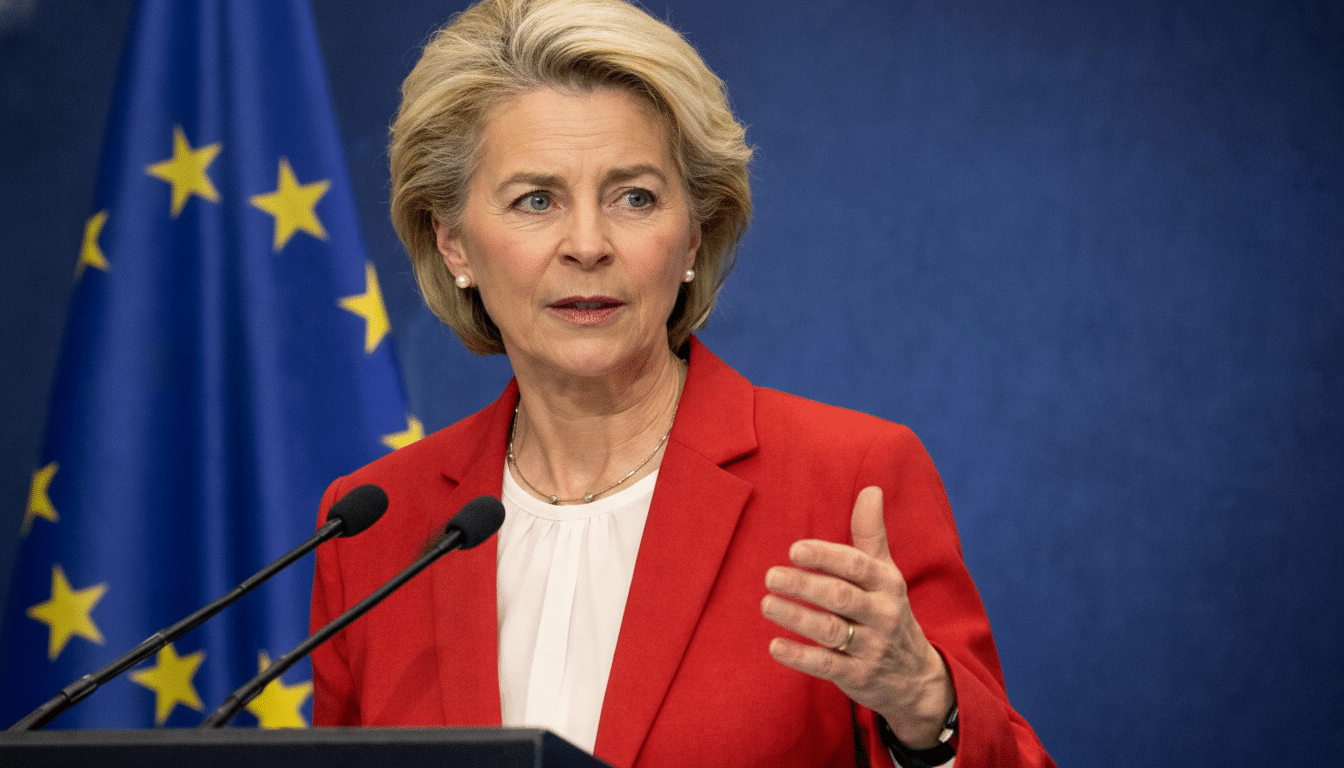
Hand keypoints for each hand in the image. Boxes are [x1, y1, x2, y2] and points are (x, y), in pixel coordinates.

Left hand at [760, 486, 954, 748]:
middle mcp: (883, 615)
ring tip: (766, 603)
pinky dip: (799, 656)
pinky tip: (774, 645)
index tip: (794, 550)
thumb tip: (871, 488)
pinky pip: (826, 666)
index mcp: (887, 584)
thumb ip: (871, 533)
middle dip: (804, 585)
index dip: (826, 557)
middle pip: (841, 597)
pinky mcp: (857, 676)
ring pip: (831, 630)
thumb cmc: (887, 611)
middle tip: (770, 576)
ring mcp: (871, 648)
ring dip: (796, 617)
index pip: (857, 566)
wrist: (913, 676)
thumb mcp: (885, 573)